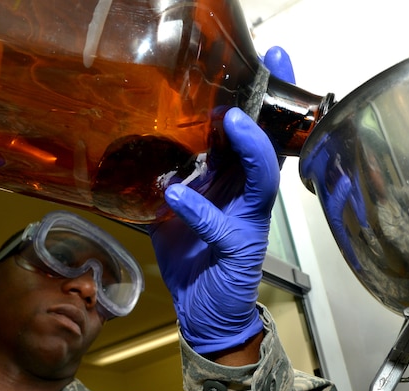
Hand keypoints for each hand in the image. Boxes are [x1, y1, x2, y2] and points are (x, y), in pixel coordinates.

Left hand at [148, 49, 294, 357]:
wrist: (203, 313)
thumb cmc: (194, 261)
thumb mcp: (175, 213)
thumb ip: (168, 181)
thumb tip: (135, 151)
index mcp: (232, 182)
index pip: (248, 133)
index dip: (259, 96)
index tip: (267, 58)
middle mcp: (247, 196)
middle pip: (268, 143)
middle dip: (272, 103)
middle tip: (272, 64)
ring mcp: (248, 222)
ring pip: (261, 178)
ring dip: (249, 147)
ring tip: (232, 119)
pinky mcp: (239, 249)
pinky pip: (222, 227)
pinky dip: (199, 211)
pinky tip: (177, 196)